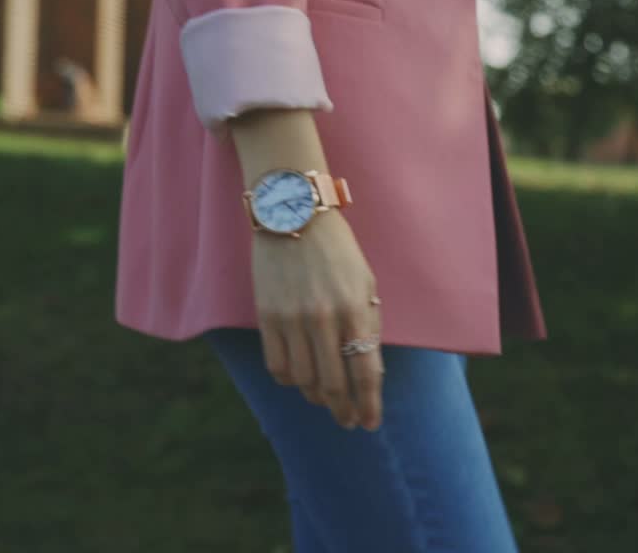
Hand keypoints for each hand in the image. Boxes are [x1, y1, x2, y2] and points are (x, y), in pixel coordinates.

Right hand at [251, 208, 384, 430]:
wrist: (294, 214)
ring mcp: (292, 319)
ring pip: (304, 380)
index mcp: (355, 309)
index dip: (369, 404)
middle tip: (349, 421)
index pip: (365, 372)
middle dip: (344, 410)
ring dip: (317, 398)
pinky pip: (277, 365)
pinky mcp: (267, 316)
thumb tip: (369, 370)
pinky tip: (299, 380)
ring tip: (326, 401)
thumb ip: (369, 325)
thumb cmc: (338, 250)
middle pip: (333, 384)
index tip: (370, 423)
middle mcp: (323, 319)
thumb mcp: (366, 283)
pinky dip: (290, 380)